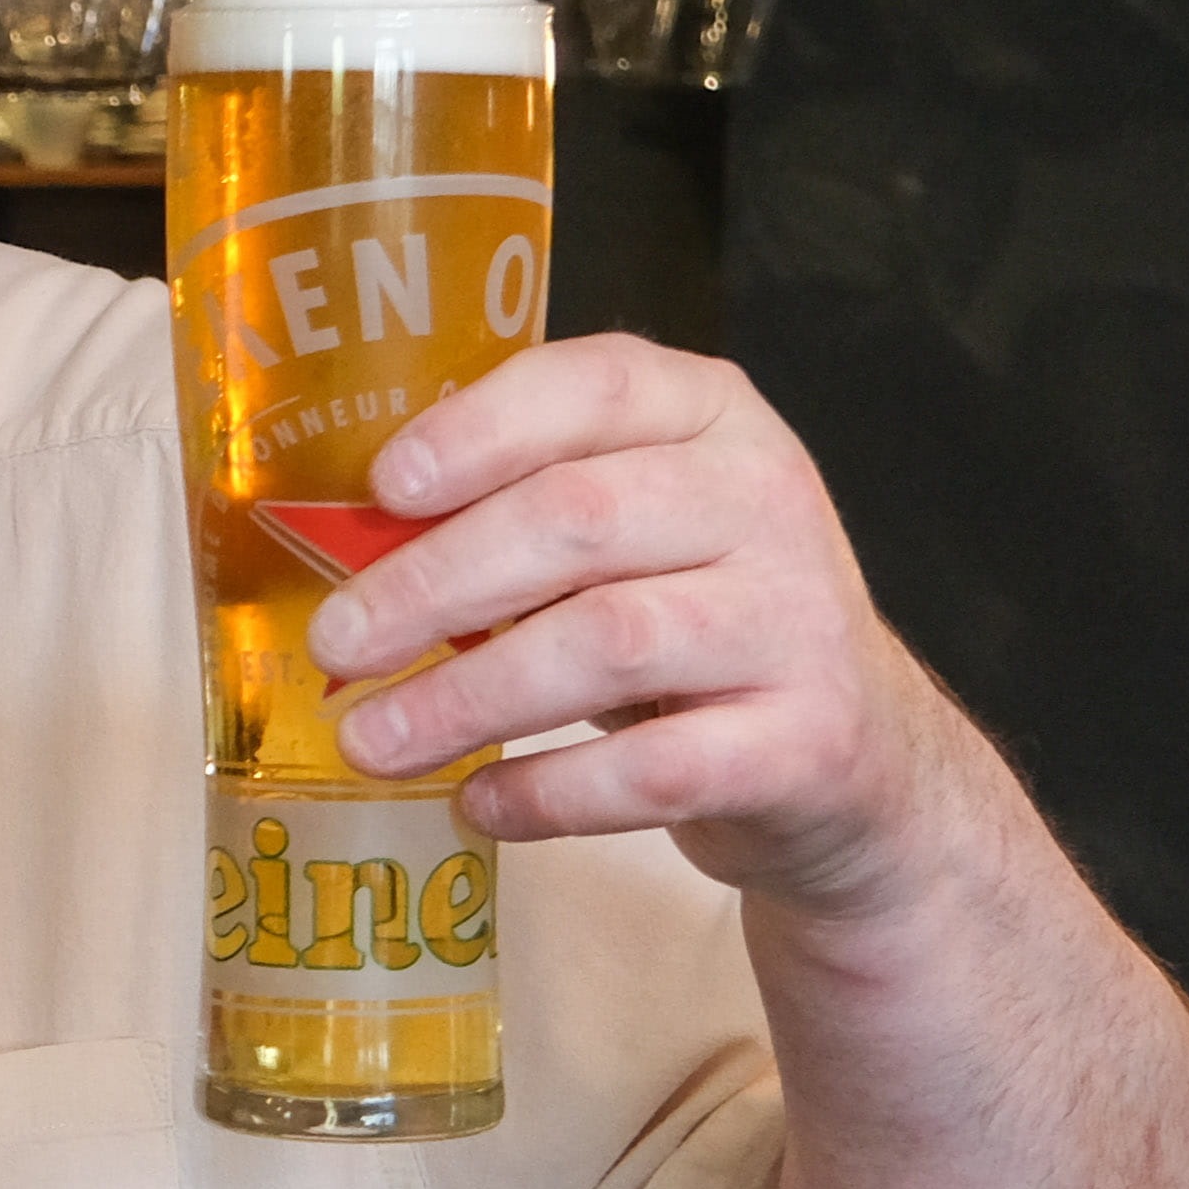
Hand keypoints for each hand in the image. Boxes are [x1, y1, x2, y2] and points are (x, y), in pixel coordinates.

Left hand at [310, 334, 966, 913]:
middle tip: (337, 644)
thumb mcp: (622, 536)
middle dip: (436, 582)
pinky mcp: (807, 743)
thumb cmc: (690, 621)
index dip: (481, 431)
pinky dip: (546, 791)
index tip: (384, 488)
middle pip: (580, 518)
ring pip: (608, 642)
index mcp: (711, 417)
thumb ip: (514, 514)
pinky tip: (477, 802)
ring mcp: (798, 621)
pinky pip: (651, 769)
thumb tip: (344, 548)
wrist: (851, 751)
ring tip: (370, 739)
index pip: (597, 386)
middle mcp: (767, 499)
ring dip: (467, 696)